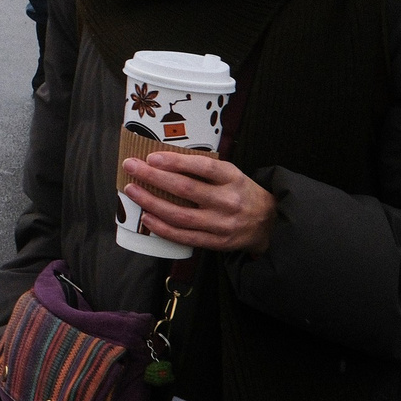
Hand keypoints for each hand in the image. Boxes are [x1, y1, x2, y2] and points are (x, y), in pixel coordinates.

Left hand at [123, 152, 275, 255]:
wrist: (269, 224)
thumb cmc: (241, 192)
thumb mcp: (231, 174)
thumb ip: (204, 169)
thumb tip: (162, 160)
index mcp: (233, 178)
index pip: (203, 167)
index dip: (176, 162)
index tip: (152, 157)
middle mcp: (228, 201)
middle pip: (185, 189)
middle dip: (153, 177)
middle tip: (131, 167)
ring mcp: (222, 224)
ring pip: (180, 215)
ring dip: (151, 202)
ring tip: (132, 191)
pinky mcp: (217, 242)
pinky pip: (184, 237)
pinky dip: (162, 228)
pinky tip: (146, 217)